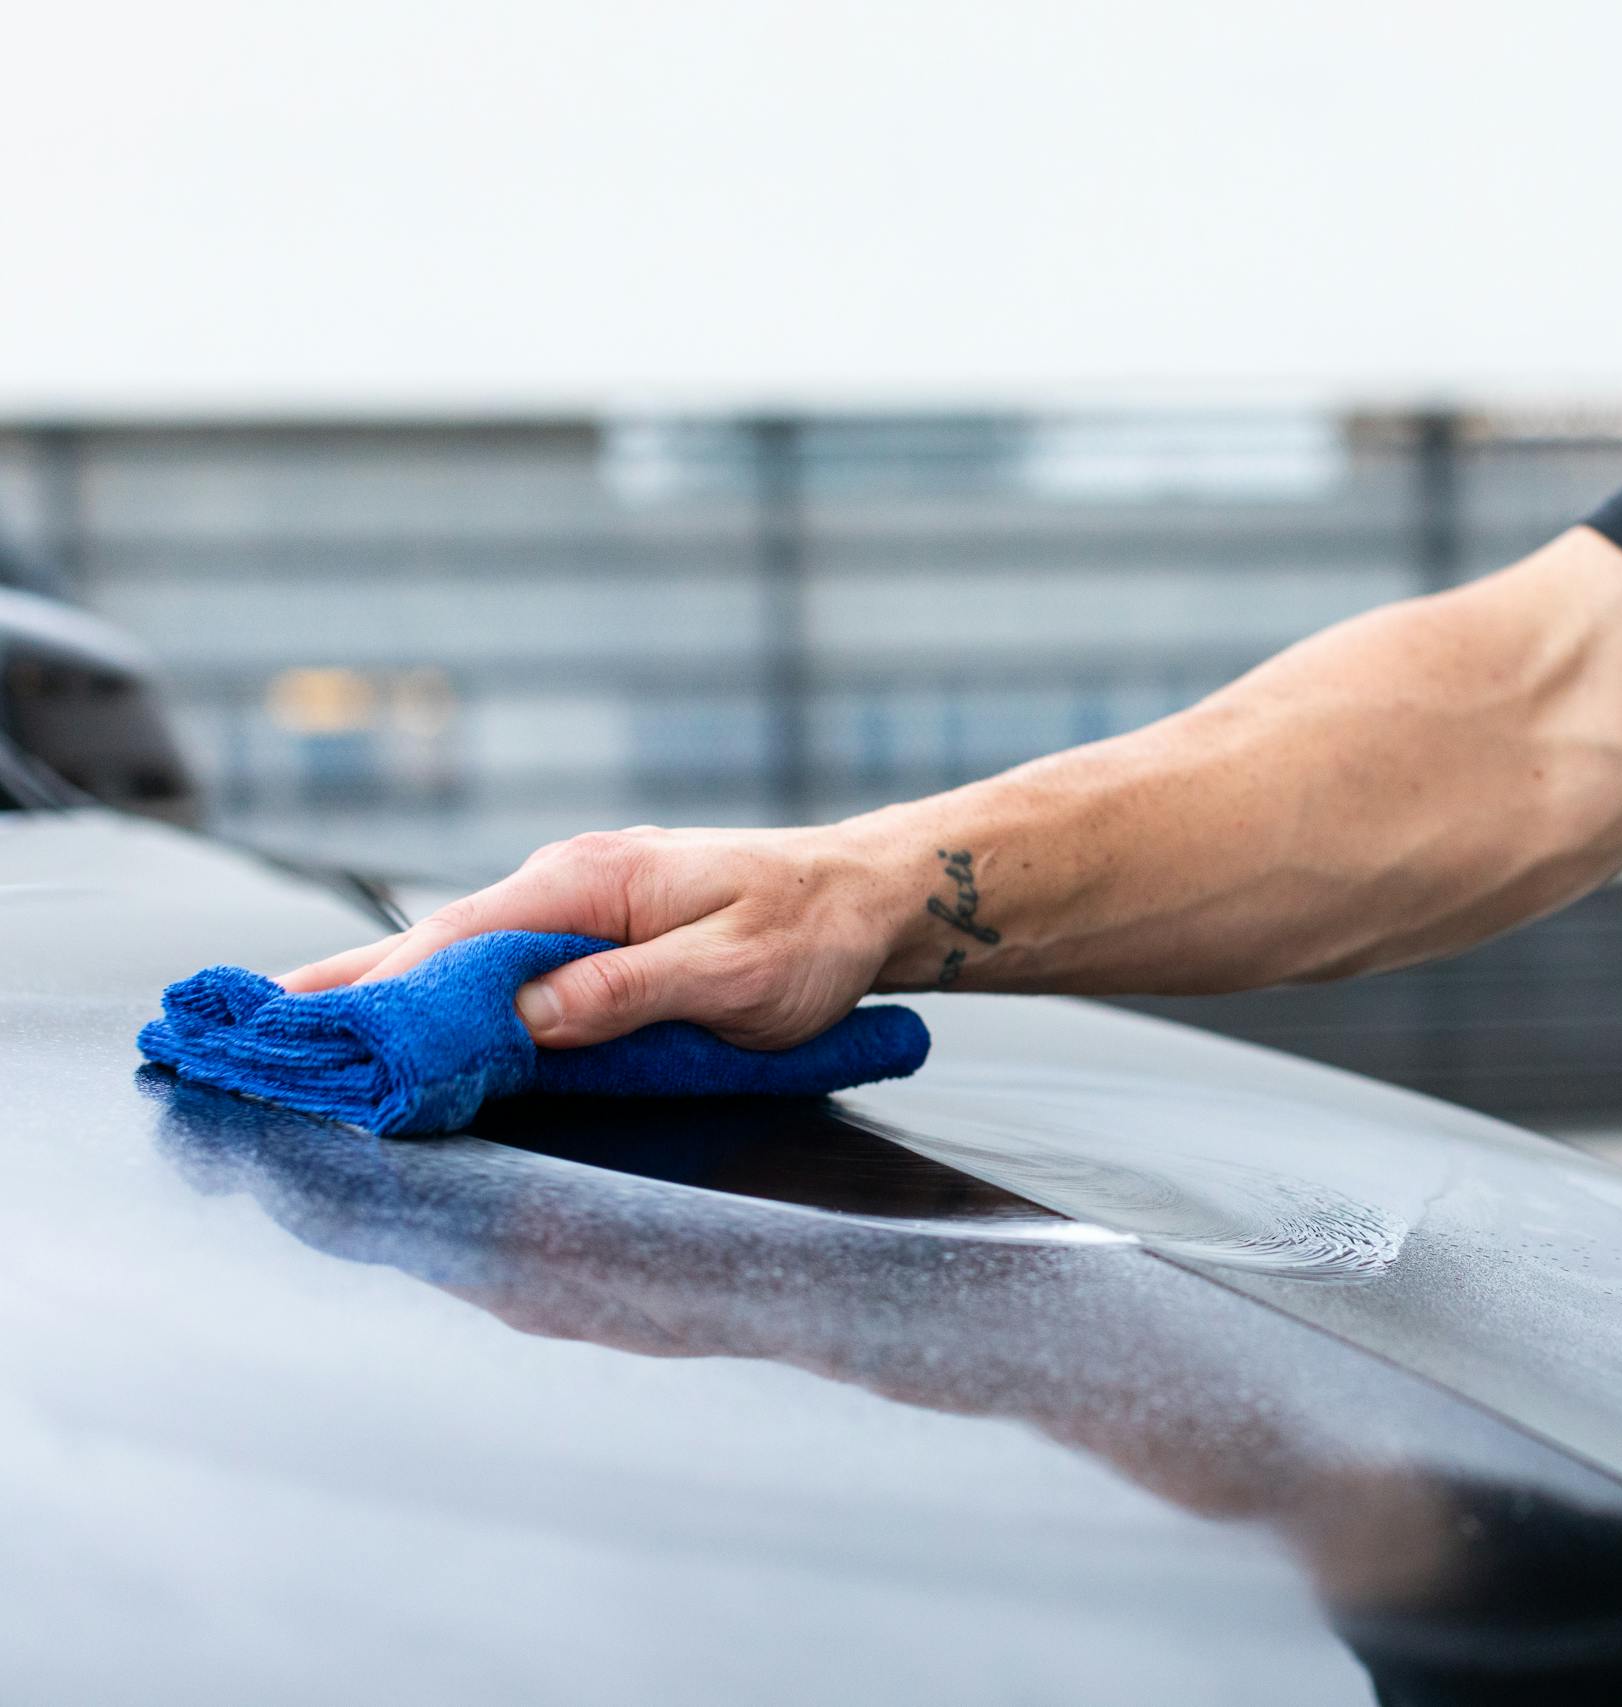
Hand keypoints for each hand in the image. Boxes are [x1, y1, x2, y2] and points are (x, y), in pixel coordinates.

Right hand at [278, 823, 923, 1049]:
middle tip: (257, 1032)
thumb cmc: (812, 931)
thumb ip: (629, 994)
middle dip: (350, 988)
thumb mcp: (734, 975)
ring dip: (385, 993)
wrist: (868, 896)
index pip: (462, 941)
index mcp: (592, 883)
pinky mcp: (591, 933)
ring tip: (296, 1032)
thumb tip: (528, 1019)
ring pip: (459, 955)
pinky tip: (399, 1020)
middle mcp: (569, 883)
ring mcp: (577, 906)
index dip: (384, 990)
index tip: (312, 1029)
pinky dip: (441, 993)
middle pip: (437, 944)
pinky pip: (500, 966)